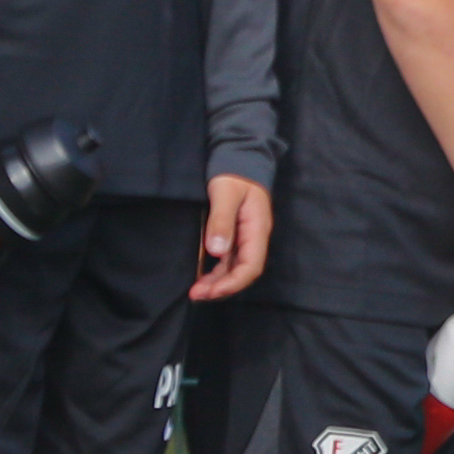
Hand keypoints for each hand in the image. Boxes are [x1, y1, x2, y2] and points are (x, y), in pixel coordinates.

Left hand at [193, 175, 272, 300]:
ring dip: (218, 281)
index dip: (232, 283)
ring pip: (235, 267)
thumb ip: (221, 221)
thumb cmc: (233, 174)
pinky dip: (215, 270)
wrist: (238, 158)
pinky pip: (228, 259)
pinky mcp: (235, 234)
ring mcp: (245, 236)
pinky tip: (201, 274)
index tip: (209, 291)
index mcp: (257, 229)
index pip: (251, 266)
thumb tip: (216, 251)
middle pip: (243, 271)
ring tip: (196, 290)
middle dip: (222, 287)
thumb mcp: (225, 193)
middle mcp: (254, 237)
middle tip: (196, 295)